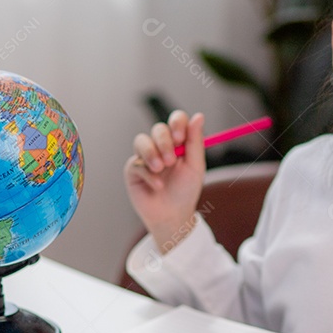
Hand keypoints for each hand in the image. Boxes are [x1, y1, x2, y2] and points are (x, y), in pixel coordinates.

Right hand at [123, 111, 205, 252]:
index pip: (176, 120)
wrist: (172, 215)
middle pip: (158, 129)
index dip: (177, 123)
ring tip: (161, 170)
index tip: (180, 137)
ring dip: (152, 154)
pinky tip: (158, 186)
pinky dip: (149, 174)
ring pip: (141, 141)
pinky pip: (136, 163)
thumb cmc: (185, 191)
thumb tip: (199, 116)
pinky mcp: (133, 169)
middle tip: (171, 160)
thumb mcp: (195, 167)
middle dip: (164, 142)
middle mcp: (161, 146)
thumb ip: (195, 142)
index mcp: (179, 142)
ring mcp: (145, 157)